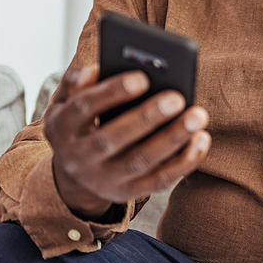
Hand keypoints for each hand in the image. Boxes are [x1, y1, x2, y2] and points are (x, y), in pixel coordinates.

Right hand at [44, 63, 210, 219]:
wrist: (76, 174)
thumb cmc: (80, 124)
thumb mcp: (67, 102)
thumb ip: (76, 82)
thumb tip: (95, 70)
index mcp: (60, 128)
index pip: (84, 108)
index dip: (112, 93)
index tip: (143, 77)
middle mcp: (79, 158)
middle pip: (113, 139)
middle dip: (147, 118)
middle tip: (177, 97)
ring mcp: (105, 179)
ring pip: (141, 161)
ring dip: (173, 139)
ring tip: (198, 116)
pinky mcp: (129, 193)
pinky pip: (160, 180)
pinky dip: (184, 162)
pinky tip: (202, 139)